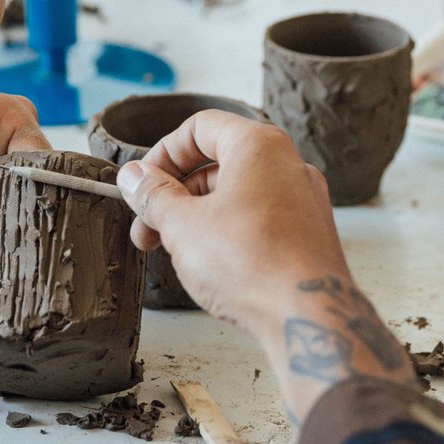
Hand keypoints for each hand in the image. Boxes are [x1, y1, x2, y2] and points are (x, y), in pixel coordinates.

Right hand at [117, 113, 414, 420]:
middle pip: (218, 163)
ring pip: (237, 195)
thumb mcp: (182, 225)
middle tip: (146, 229)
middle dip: (174, 195)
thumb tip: (134, 177)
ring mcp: (304, 200)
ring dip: (197, 217)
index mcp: (259, 145)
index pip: (200, 128)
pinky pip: (260, 220)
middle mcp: (289, 165)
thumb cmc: (251, 262)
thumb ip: (153, 195)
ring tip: (171, 253)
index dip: (162, 154)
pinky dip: (228, 233)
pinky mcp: (309, 234)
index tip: (142, 186)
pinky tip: (209, 266)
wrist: (308, 315)